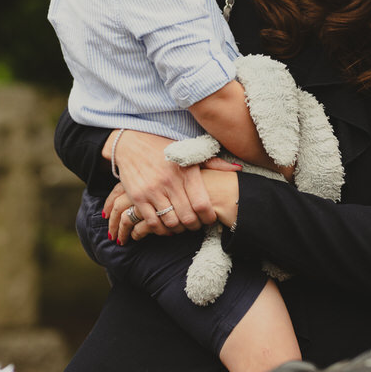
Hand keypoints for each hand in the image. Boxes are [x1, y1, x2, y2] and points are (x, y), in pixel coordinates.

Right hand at [101, 130, 217, 236]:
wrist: (132, 142)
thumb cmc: (165, 147)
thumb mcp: (190, 151)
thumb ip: (214, 163)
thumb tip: (238, 168)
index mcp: (186, 171)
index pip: (202, 204)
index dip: (209, 217)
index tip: (209, 218)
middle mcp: (170, 181)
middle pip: (188, 218)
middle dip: (195, 226)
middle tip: (196, 225)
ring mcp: (152, 190)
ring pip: (171, 222)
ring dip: (178, 229)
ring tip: (181, 225)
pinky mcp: (138, 197)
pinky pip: (152, 222)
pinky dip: (161, 229)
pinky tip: (166, 225)